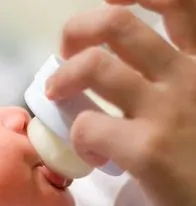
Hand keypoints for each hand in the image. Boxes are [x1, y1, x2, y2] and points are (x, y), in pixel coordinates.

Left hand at [45, 1, 195, 205]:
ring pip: (95, 66)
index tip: (110, 1)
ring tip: (57, 97)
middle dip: (76, 31)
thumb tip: (115, 72)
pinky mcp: (151, 150)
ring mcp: (172, 110)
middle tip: (64, 55)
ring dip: (63, 79)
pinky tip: (88, 155)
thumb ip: (169, 87)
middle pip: (118, 25)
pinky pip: (89, 125)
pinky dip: (76, 137)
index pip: (182, 2)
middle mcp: (191, 76)